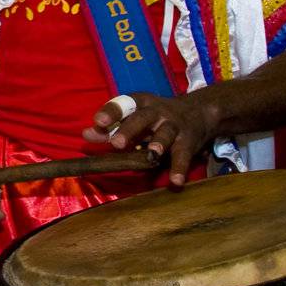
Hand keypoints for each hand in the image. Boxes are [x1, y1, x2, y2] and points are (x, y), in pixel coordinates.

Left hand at [85, 93, 213, 186]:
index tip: (98, 122)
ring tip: (152, 154)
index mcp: (140, 103)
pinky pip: (183, 155)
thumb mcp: (133, 117)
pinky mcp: (188, 142)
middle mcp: (157, 112)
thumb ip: (110, 127)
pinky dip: (179, 168)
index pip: (123, 104)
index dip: (111, 112)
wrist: (198, 112)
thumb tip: (86, 134)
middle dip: (130, 129)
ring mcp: (174, 126)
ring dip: (159, 143)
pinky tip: (176, 181)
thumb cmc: (155, 117)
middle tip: (116, 143)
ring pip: (165, 133)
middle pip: (142, 118)